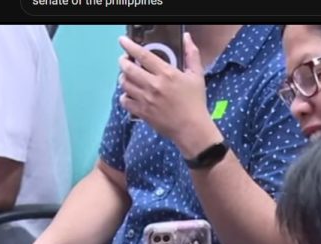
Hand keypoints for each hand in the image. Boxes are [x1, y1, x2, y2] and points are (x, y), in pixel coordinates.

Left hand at [118, 33, 221, 157]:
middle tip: (124, 60)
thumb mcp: (197, 76)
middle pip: (128, 69)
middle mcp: (153, 85)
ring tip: (127, 76)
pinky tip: (130, 94)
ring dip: (123, 77)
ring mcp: (145, 99)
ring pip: (124, 84)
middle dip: (123, 61)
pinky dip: (124, 96)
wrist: (191, 128)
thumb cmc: (196, 102)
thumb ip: (191, 55)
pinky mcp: (142, 112)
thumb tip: (187, 38)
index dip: (130, 46)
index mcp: (166, 73)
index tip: (122, 41)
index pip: (143, 56)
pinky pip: (124, 101)